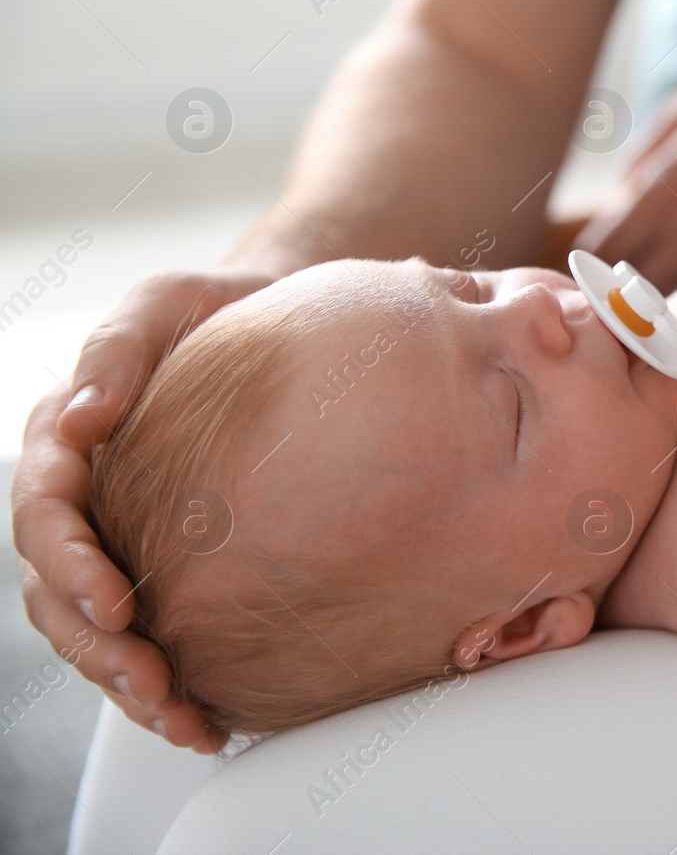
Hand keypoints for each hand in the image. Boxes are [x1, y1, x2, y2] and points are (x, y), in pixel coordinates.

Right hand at [11, 266, 277, 751]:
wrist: (280, 322)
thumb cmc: (219, 309)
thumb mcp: (166, 303)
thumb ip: (120, 348)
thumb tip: (81, 414)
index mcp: (65, 440)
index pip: (46, 515)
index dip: (73, 567)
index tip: (119, 604)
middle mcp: (79, 498)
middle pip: (58, 593)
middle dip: (97, 648)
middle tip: (151, 684)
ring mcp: (115, 538)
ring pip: (94, 630)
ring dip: (127, 684)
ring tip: (180, 721)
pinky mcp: (160, 567)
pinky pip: (146, 638)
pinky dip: (167, 685)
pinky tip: (207, 724)